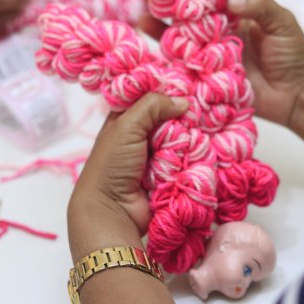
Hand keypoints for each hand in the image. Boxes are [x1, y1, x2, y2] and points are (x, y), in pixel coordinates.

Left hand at [70, 93, 188, 235]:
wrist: (113, 210)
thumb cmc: (111, 165)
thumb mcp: (126, 125)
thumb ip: (152, 105)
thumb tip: (184, 101)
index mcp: (128, 119)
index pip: (154, 100)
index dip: (169, 96)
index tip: (187, 93)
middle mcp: (145, 136)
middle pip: (174, 119)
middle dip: (182, 122)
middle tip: (188, 123)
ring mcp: (160, 156)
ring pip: (185, 140)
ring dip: (186, 144)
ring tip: (186, 146)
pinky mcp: (172, 175)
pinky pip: (190, 161)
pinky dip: (191, 161)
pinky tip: (192, 160)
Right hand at [140, 0, 303, 125]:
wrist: (299, 96)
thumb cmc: (294, 55)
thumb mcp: (282, 22)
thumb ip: (259, 6)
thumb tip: (230, 0)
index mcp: (235, 15)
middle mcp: (218, 34)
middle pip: (188, 18)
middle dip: (166, 7)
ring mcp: (211, 57)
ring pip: (182, 41)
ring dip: (162, 31)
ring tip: (142, 20)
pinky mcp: (209, 80)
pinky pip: (187, 70)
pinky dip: (170, 62)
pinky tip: (154, 54)